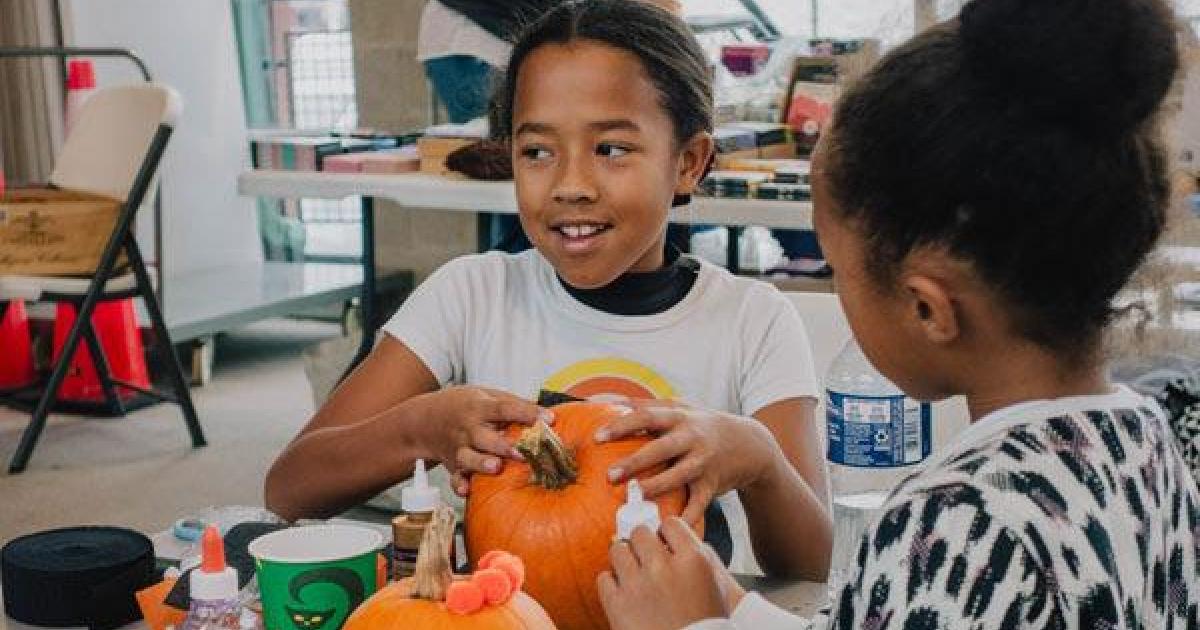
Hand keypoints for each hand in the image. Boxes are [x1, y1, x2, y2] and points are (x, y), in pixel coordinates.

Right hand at [410, 386, 549, 494]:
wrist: (426, 419)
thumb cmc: (466, 406)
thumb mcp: (488, 395)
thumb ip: (516, 405)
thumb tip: (549, 416)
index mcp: (480, 407)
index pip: (505, 408)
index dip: (527, 413)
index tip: (548, 419)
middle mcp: (469, 428)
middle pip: (484, 436)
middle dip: (503, 445)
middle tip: (522, 452)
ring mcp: (459, 447)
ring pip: (468, 457)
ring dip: (481, 463)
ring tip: (496, 467)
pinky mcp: (453, 465)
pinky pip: (454, 476)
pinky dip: (459, 484)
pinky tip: (467, 490)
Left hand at [595, 399, 777, 523]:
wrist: (749, 444)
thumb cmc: (702, 425)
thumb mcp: (680, 408)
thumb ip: (646, 405)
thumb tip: (609, 400)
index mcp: (678, 418)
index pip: (646, 417)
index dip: (622, 425)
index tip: (598, 436)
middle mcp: (691, 438)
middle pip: (661, 448)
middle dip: (635, 461)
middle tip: (610, 475)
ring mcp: (703, 462)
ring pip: (679, 475)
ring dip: (657, 486)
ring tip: (636, 495)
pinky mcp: (712, 484)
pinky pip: (698, 504)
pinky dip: (686, 517)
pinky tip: (667, 529)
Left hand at [598, 518, 727, 629]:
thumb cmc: (706, 625)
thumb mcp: (715, 585)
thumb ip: (696, 556)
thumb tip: (671, 538)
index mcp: (693, 560)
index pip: (670, 524)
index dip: (666, 534)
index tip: (664, 543)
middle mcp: (663, 568)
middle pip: (641, 533)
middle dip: (642, 545)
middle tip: (645, 558)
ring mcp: (638, 585)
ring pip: (618, 550)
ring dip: (624, 560)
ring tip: (632, 574)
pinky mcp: (617, 605)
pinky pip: (604, 578)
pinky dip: (611, 584)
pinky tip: (622, 593)